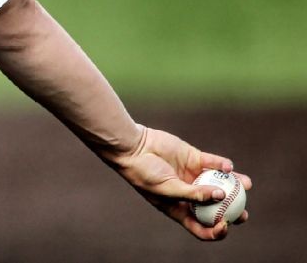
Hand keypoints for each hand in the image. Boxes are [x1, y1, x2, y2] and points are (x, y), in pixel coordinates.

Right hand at [106, 124, 251, 239]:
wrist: (133, 148)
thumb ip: (193, 194)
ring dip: (234, 186)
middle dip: (233, 212)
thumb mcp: (167, 189)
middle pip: (216, 208)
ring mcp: (192, 176)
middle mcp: (189, 194)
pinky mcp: (194, 158)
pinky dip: (223, 165)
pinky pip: (213, 163)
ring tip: (246, 184)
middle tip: (244, 212)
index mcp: (180, 209)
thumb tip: (220, 196)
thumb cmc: (144, 174)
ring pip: (220, 183)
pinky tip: (228, 166)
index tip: (226, 225)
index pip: (202, 227)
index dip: (216, 231)